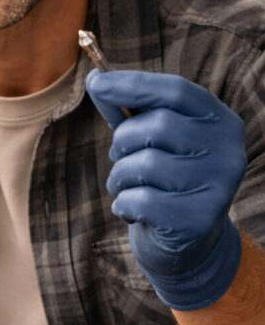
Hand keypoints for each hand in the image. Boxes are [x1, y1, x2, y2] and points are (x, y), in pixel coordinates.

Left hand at [86, 69, 246, 310]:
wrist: (185, 246)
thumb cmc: (163, 182)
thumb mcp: (148, 142)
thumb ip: (125, 111)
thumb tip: (95, 78)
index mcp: (221, 122)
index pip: (177, 90)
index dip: (133, 83)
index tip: (95, 83)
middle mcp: (228, 151)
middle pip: (157, 126)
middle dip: (122, 142)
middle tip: (119, 159)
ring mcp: (219, 187)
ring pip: (145, 164)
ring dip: (119, 177)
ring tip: (126, 188)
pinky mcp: (200, 220)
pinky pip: (142, 200)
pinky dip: (124, 204)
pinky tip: (134, 212)